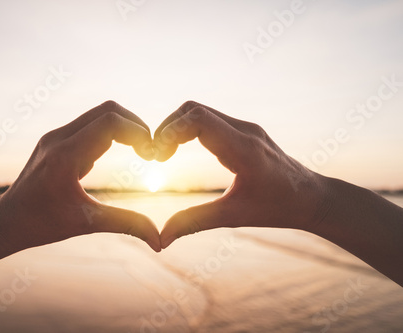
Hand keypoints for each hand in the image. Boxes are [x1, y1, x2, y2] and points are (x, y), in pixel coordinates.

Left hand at [0, 100, 160, 251]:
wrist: (6, 220)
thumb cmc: (42, 224)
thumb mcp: (87, 224)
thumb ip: (126, 225)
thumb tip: (159, 242)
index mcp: (65, 156)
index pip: (110, 122)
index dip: (139, 132)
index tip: (151, 155)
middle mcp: (58, 138)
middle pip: (108, 110)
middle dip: (135, 126)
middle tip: (149, 151)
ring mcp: (55, 136)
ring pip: (98, 114)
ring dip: (123, 127)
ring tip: (139, 151)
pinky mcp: (55, 140)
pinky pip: (89, 125)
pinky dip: (110, 133)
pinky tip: (118, 154)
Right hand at [154, 101, 327, 248]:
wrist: (311, 197)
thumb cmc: (278, 208)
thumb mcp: (234, 216)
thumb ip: (195, 223)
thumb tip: (161, 239)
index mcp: (243, 149)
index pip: (198, 119)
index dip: (170, 131)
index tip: (158, 156)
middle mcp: (245, 131)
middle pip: (193, 109)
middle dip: (168, 128)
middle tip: (157, 155)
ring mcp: (246, 128)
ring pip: (200, 111)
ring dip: (177, 127)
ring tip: (165, 154)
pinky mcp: (245, 131)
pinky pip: (209, 119)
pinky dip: (189, 129)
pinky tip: (181, 150)